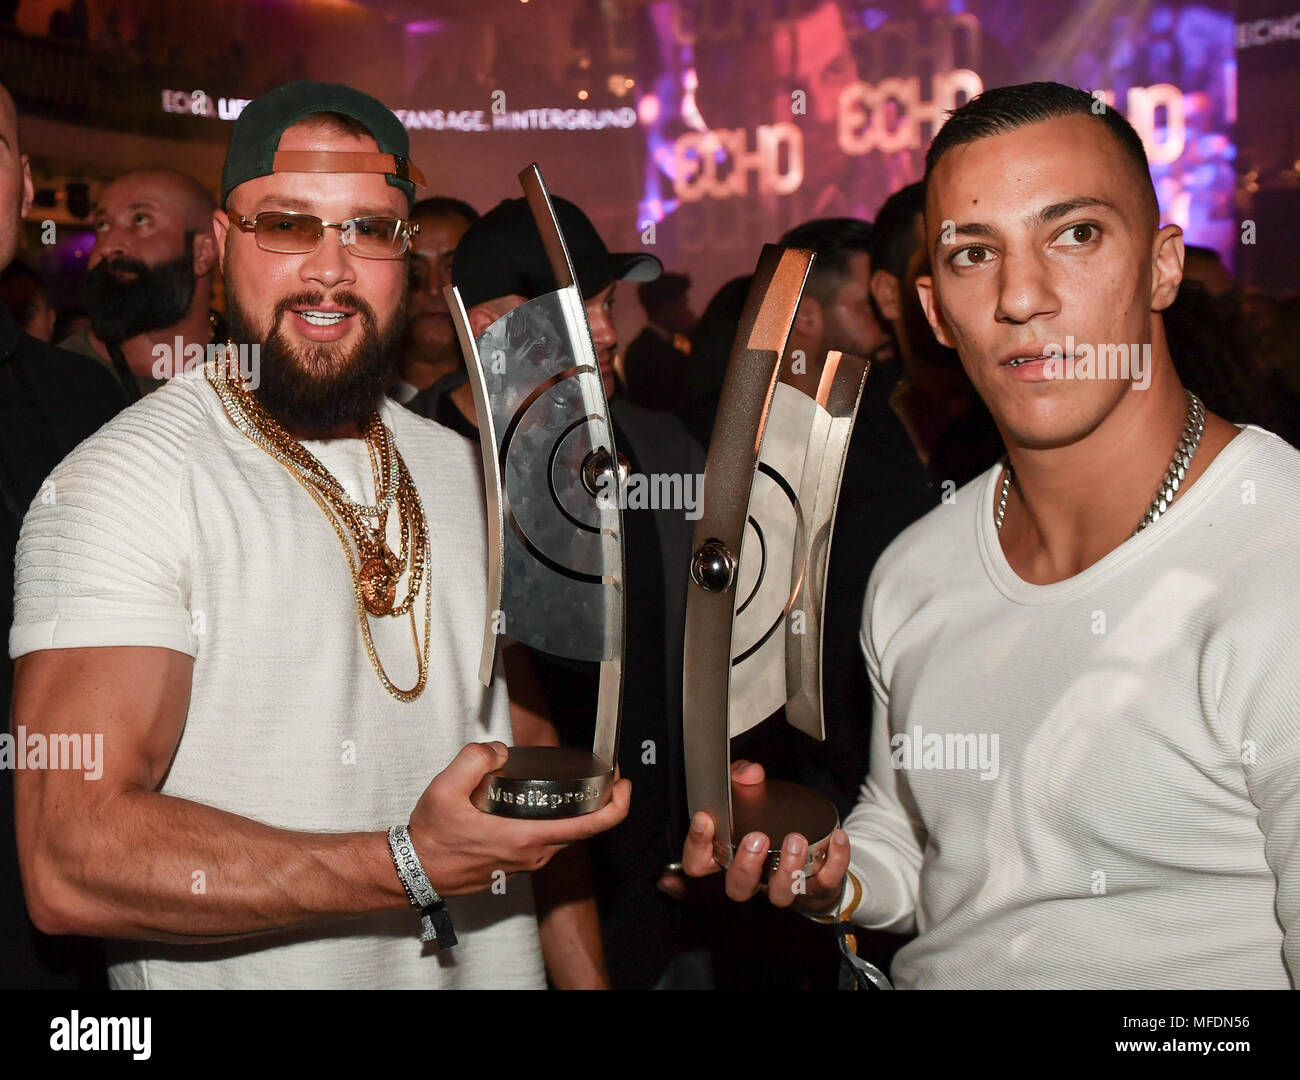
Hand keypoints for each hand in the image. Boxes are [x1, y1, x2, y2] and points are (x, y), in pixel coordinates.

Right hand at [408, 741, 630, 895]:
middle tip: (608, 777)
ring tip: (581, 786)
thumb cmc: (431, 839)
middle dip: (602, 804)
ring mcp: (524, 863)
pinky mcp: (515, 865)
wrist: (414, 871)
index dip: (616, 807)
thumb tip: (497, 750)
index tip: (625, 785)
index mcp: (525, 838)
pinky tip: (548, 804)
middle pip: (582, 831)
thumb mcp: (444, 790)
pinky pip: (547, 842)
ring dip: (579, 814)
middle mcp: (531, 854)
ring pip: (564, 837)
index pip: (588, 827)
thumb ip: (474, 761)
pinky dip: (558, 824)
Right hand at [681, 760, 850, 915]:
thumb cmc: (772, 828)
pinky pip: (827, 881)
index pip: (698, 865)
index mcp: (730, 860)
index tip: (705, 819)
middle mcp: (754, 881)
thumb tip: (749, 772)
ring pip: (780, 895)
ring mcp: (785, 889)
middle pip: (737, 888)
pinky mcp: (818, 890)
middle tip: (757, 838)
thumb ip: (743, 781)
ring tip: (796, 839)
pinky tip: (837, 837)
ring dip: (788, 869)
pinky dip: (835, 860)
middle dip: (745, 865)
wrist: (812, 861)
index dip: (697, 846)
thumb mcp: (752, 799)